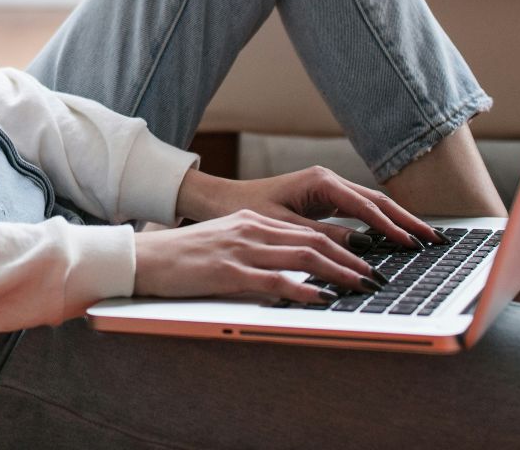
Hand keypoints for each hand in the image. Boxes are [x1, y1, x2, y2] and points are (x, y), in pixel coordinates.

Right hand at [133, 209, 390, 303]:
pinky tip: (322, 298)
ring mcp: (240, 249)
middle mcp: (251, 229)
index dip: (341, 246)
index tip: (364, 262)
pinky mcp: (228, 272)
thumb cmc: (181, 257)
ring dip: (338, 273)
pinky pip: (274, 280)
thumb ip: (256, 251)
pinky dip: (303, 289)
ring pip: (302, 257)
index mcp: (252, 221)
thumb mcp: (224, 244)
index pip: (307, 231)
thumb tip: (289, 270)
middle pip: (313, 241)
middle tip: (376, 277)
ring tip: (361, 286)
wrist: (143, 258)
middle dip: (350, 260)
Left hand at [184, 165, 445, 251]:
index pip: (366, 207)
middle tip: (435, 240)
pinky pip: (361, 212)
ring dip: (398, 222)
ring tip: (425, 240)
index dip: (390, 227)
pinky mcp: (326, 200)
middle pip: (378, 201)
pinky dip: (381, 224)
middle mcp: (329, 181)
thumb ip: (321, 236)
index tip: (412, 244)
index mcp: (320, 182)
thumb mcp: (283, 227)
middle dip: (407, 221)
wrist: (222, 200)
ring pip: (372, 206)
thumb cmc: (246, 210)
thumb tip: (361, 248)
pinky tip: (397, 239)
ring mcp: (329, 189)